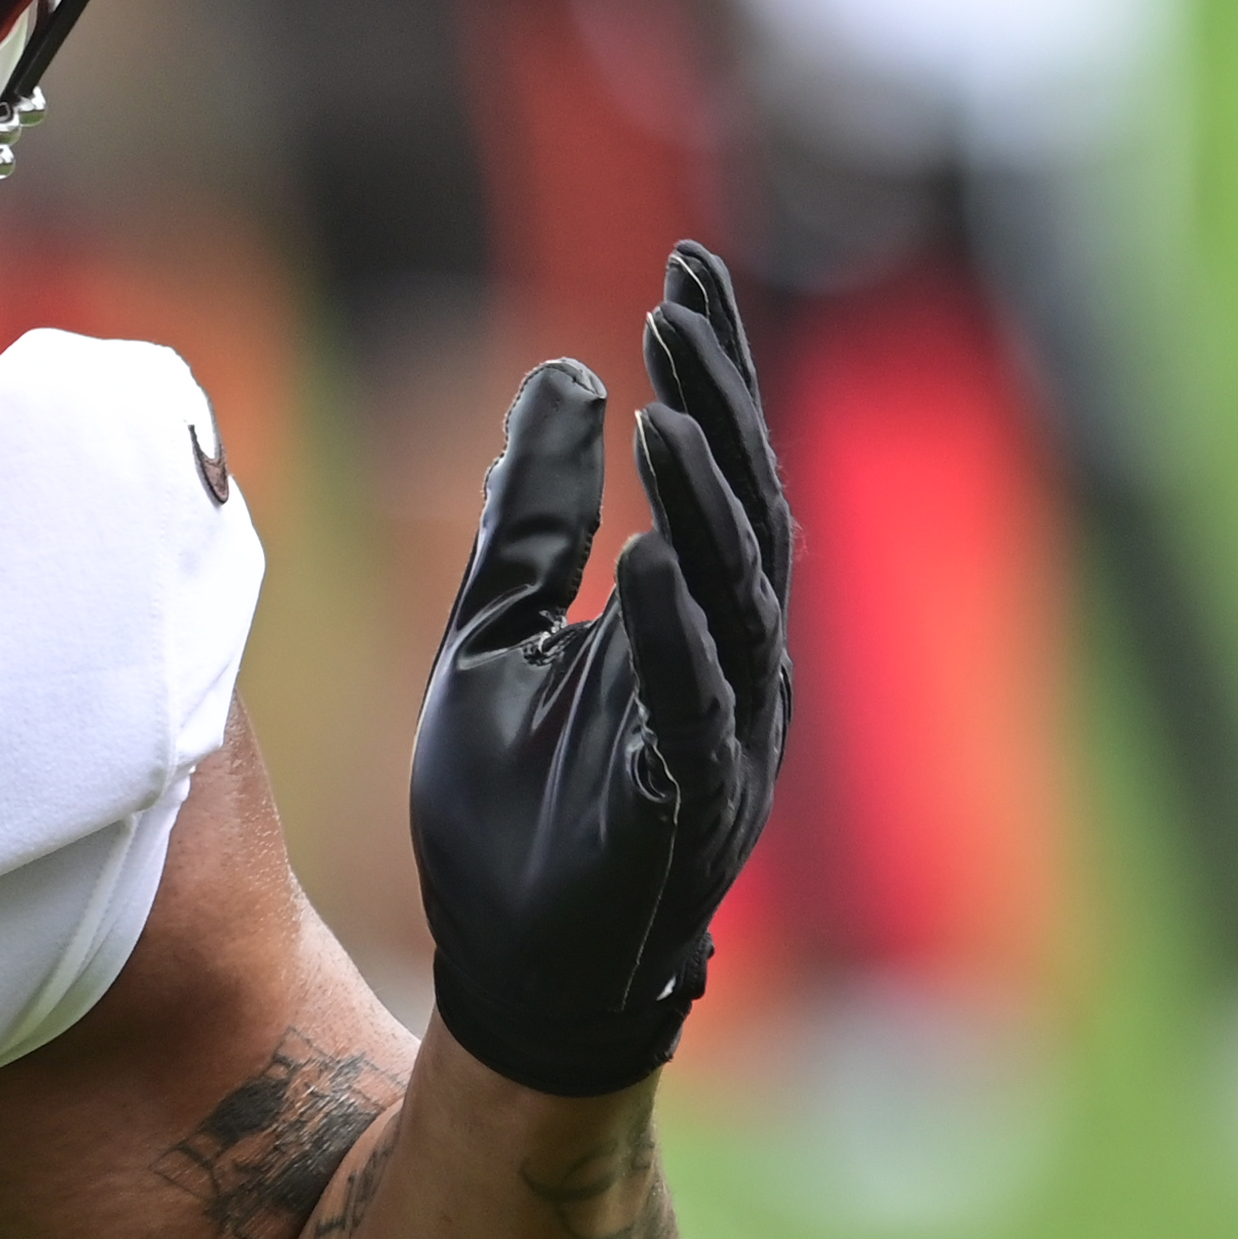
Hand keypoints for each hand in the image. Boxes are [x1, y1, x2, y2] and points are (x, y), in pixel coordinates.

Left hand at [410, 243, 796, 1096]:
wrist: (514, 970)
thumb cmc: (509, 808)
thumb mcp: (490, 633)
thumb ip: (532, 521)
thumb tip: (566, 380)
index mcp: (692, 617)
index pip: (719, 469)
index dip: (711, 369)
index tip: (684, 268)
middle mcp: (731, 662)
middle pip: (748, 505)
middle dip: (721, 399)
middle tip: (682, 300)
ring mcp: (726, 734)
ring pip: (742, 591)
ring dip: (708, 496)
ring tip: (666, 402)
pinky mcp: (690, 806)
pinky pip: (697, 705)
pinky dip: (675, 629)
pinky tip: (647, 557)